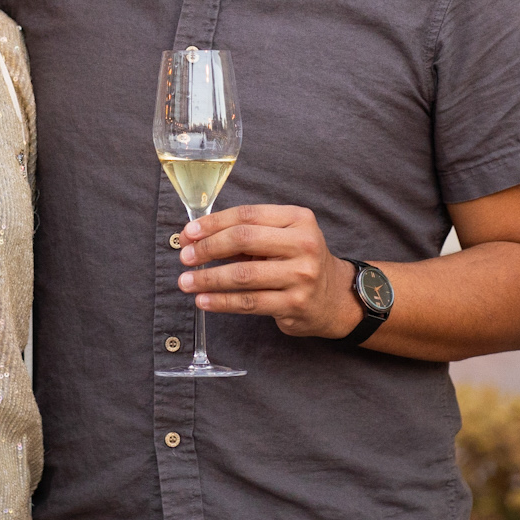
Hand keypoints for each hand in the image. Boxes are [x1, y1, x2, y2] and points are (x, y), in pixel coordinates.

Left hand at [178, 204, 358, 338]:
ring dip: (208, 279)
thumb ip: (245, 235)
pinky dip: (221, 302)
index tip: (188, 233)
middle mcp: (304, 244)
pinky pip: (249, 302)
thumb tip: (195, 238)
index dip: (213, 223)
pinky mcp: (295, 304)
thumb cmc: (296, 261)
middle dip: (207, 248)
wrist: (334, 297)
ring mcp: (302, 275)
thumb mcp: (281, 237)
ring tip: (186, 282)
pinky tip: (203, 301)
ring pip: (243, 275)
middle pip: (244, 240)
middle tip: (184, 257)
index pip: (247, 215)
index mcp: (298, 218)